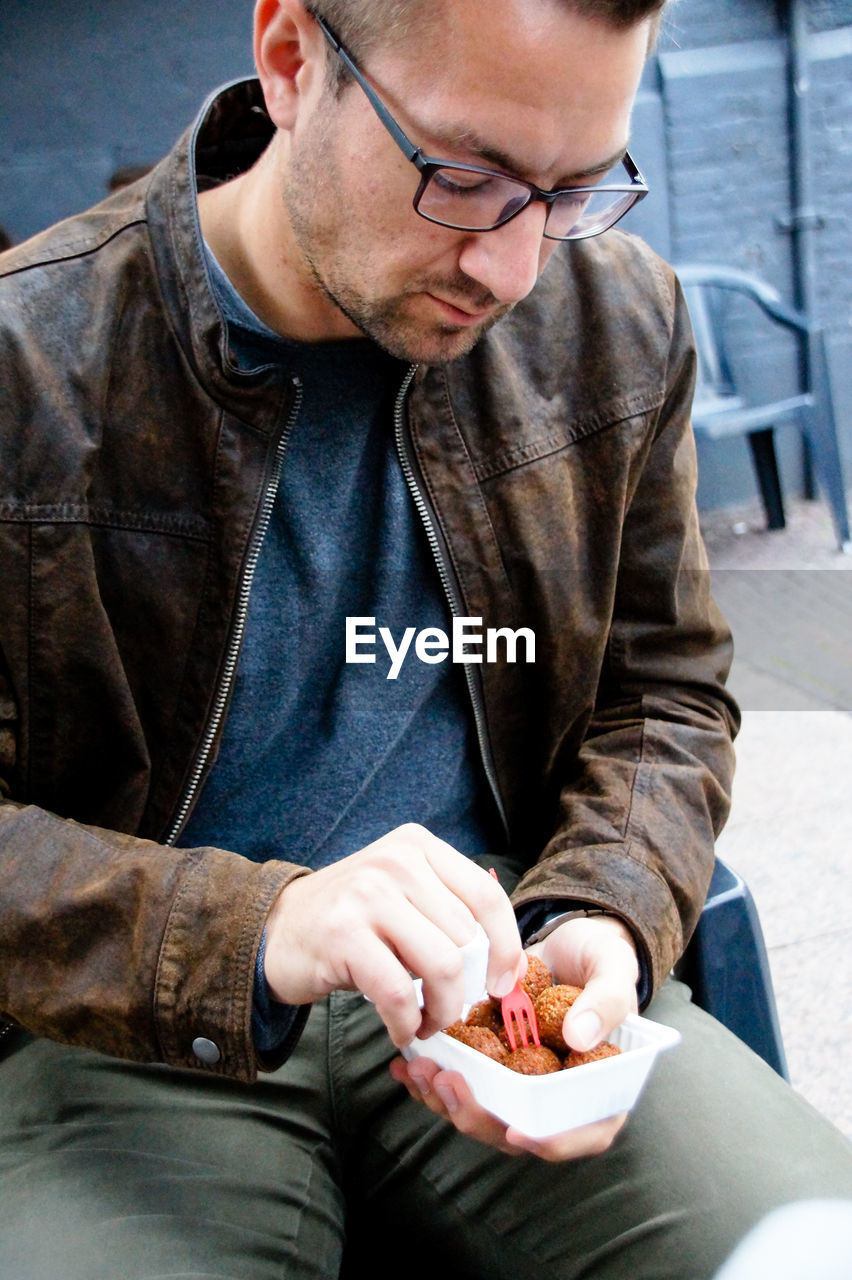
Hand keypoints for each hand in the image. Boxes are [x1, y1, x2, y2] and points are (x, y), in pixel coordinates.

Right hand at [262, 824, 523, 1047]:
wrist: (278, 930)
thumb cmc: (354, 921)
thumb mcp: (405, 894)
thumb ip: (452, 912)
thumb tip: (512, 962)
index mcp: (418, 846)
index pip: (486, 897)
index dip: (506, 947)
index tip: (502, 983)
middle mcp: (395, 862)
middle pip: (465, 939)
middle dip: (464, 987)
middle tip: (445, 1008)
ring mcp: (367, 894)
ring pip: (441, 966)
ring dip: (441, 1010)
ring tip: (427, 1022)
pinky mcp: (342, 934)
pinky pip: (397, 993)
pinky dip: (407, 1023)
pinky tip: (402, 1029)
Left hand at [389, 914, 639, 1160]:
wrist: (567, 941)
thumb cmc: (601, 959)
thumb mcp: (614, 969)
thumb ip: (607, 1001)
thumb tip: (580, 1037)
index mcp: (600, 1084)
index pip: (587, 1131)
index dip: (551, 1141)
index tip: (516, 1132)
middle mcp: (558, 1094)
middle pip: (521, 1128)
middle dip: (478, 1115)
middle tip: (448, 1083)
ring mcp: (521, 1082)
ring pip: (484, 1111)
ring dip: (447, 1099)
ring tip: (419, 1069)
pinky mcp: (491, 1065)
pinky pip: (463, 1083)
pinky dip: (433, 1079)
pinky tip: (406, 1063)